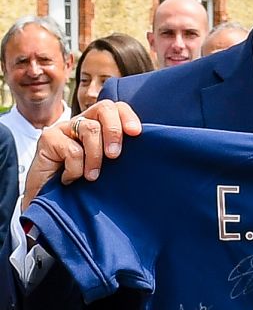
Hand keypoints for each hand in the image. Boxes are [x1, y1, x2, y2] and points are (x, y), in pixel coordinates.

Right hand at [22, 101, 141, 210]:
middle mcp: (82, 122)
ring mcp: (64, 128)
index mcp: (99, 126)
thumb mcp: (107, 169)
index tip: (136, 134)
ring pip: (90, 129)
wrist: (51, 201)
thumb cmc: (82, 187)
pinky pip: (72, 149)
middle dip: (114, 131)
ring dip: (95, 157)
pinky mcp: (48, 138)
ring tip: (91, 177)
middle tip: (114, 156)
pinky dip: (76, 169)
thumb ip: (118, 156)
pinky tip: (69, 179)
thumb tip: (146, 152)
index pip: (116, 108)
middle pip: (105, 108)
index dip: (128, 117)